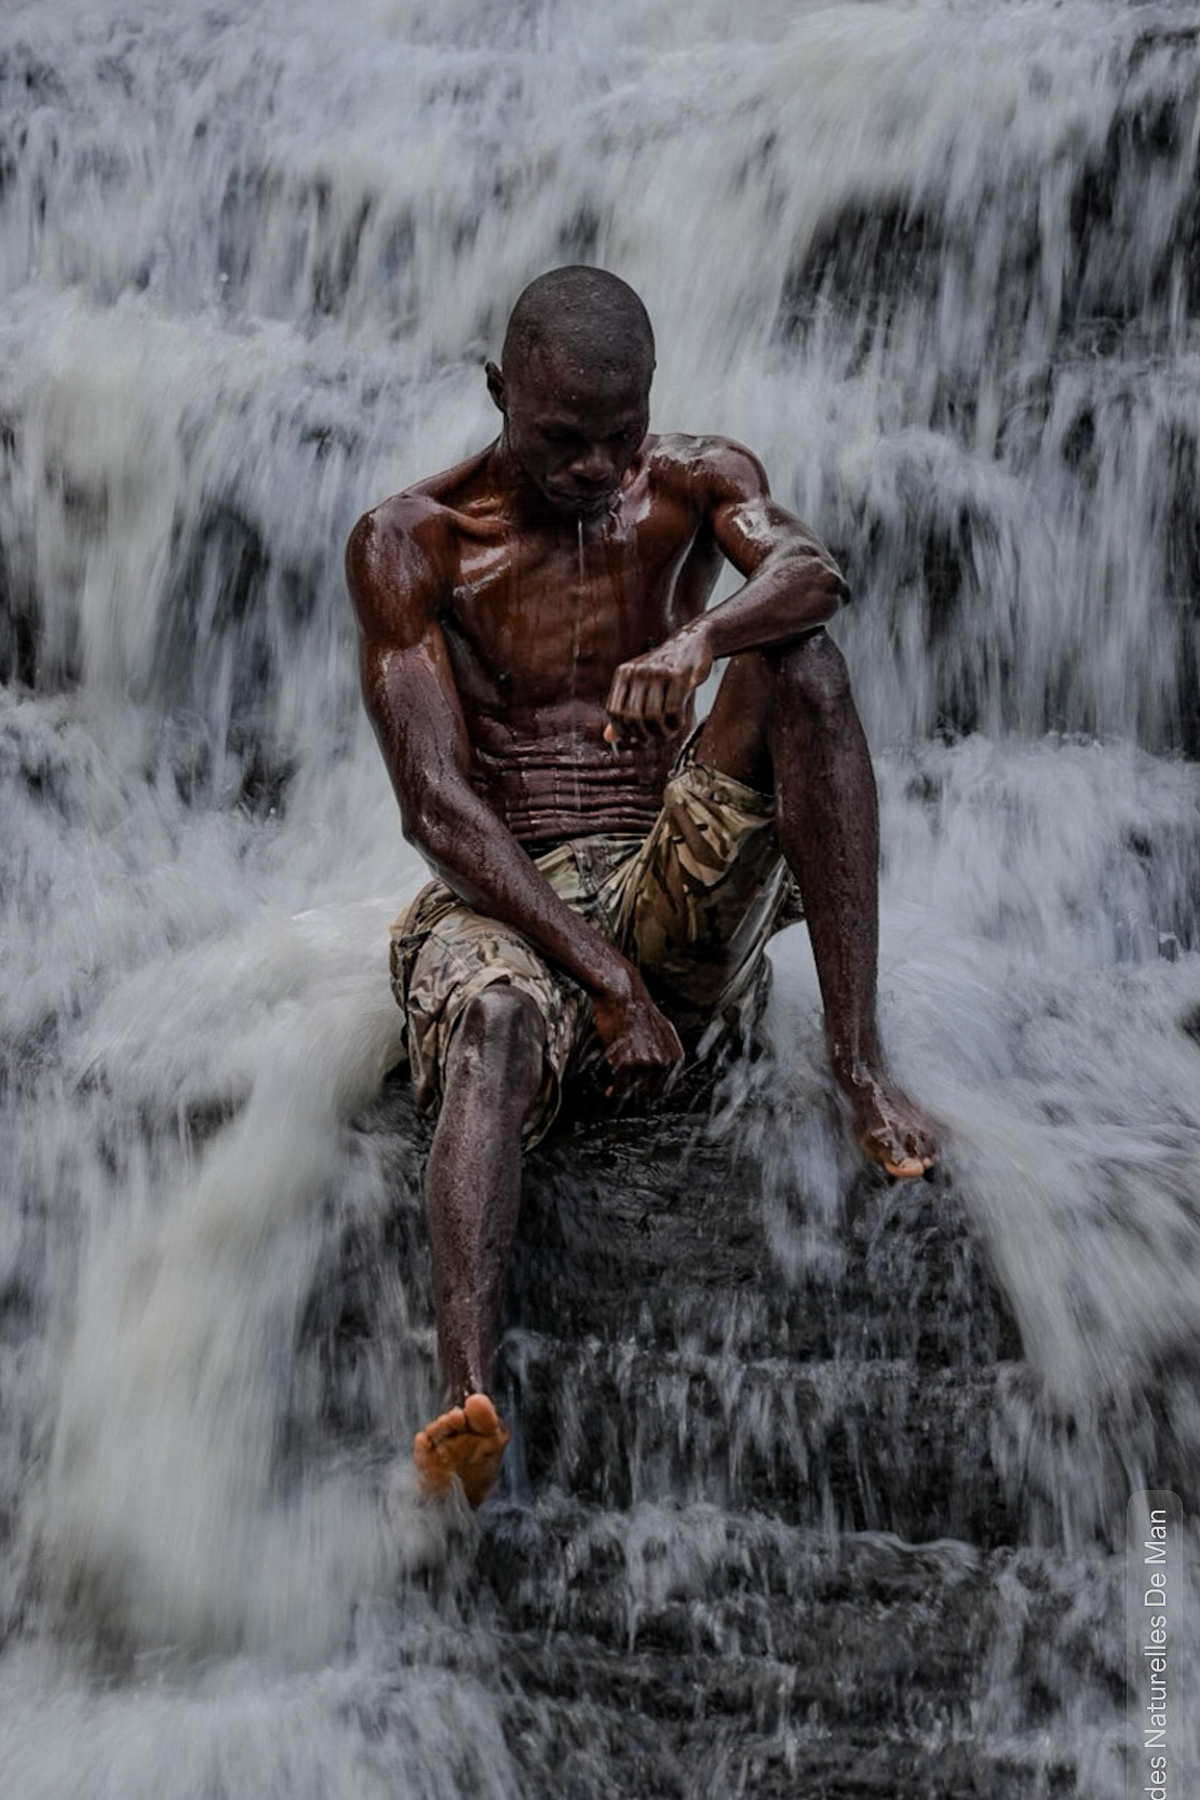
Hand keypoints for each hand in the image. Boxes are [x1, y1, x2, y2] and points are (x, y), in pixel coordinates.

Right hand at [590, 967, 683, 1099]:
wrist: (622, 995)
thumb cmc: (639, 1011)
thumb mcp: (665, 1031)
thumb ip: (669, 1053)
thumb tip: (669, 1070)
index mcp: (676, 1056)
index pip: (673, 1088)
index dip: (659, 1091)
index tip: (647, 1090)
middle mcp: (665, 1062)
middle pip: (655, 1093)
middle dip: (642, 1093)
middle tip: (631, 1088)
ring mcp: (646, 1064)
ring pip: (638, 1092)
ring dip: (628, 1092)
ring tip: (621, 1086)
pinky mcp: (627, 1063)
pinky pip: (620, 1088)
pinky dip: (615, 1091)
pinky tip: (611, 1090)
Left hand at [604, 624, 712, 743]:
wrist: (692, 642)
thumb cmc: (665, 670)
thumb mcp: (640, 686)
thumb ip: (625, 710)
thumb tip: (609, 738)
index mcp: (623, 673)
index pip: (614, 712)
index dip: (625, 731)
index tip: (638, 736)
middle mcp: (638, 671)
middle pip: (633, 718)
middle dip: (646, 735)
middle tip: (657, 737)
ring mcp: (658, 672)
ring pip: (653, 716)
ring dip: (662, 732)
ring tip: (669, 732)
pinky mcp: (679, 676)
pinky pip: (673, 710)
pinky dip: (676, 724)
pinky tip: (679, 722)